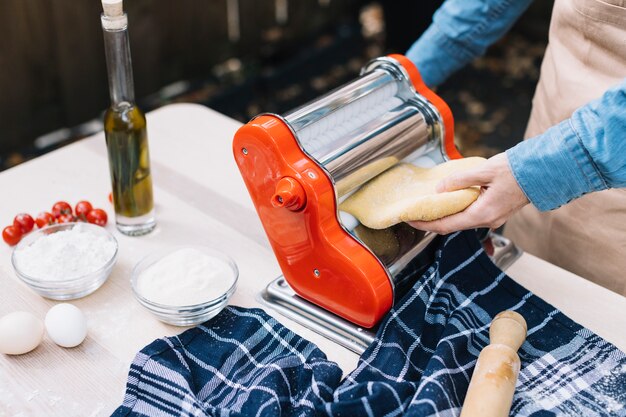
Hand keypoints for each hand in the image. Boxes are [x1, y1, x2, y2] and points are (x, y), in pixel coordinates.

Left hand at [409, 153, 528, 233]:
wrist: (543, 171)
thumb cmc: (517, 169)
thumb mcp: (484, 170)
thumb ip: (460, 180)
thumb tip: (440, 188)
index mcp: (483, 213)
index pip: (447, 225)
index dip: (426, 224)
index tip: (411, 220)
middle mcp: (487, 220)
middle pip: (452, 226)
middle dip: (432, 221)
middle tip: (414, 213)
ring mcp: (493, 218)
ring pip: (462, 221)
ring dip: (445, 216)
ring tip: (428, 207)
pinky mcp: (496, 212)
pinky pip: (471, 215)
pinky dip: (457, 211)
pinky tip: (449, 202)